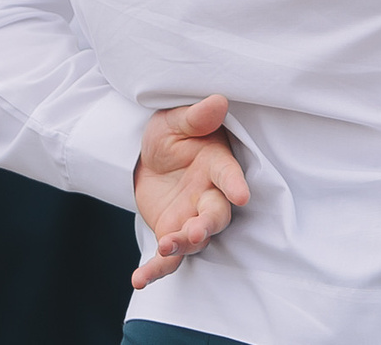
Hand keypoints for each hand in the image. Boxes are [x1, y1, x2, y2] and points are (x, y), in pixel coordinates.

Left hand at [132, 95, 250, 289]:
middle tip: (198, 230)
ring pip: (196, 239)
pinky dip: (156, 270)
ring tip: (166, 245)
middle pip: (217, 214)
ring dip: (184, 244)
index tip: (242, 195)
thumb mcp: (176, 120)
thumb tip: (217, 101)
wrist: (149, 157)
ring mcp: (191, 217)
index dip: (234, 184)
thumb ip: (196, 116)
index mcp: (214, 164)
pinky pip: (169, 258)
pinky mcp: (172, 233)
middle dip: (209, 224)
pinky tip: (139, 280)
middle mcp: (208, 194)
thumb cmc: (170, 134)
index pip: (227, 174)